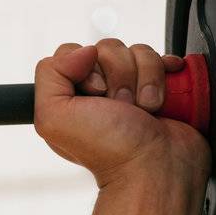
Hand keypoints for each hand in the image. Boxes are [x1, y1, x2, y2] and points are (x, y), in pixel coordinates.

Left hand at [34, 41, 208, 191]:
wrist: (156, 166)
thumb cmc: (108, 150)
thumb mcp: (54, 117)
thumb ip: (50, 76)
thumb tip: (82, 50)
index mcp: (70, 96)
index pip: (72, 52)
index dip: (86, 69)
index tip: (95, 97)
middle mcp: (99, 90)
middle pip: (107, 48)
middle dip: (118, 77)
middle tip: (121, 108)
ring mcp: (131, 85)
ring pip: (138, 51)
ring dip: (144, 81)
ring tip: (142, 110)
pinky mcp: (161, 84)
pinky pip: (163, 58)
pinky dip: (165, 76)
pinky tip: (160, 99)